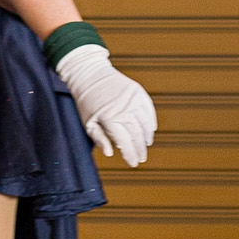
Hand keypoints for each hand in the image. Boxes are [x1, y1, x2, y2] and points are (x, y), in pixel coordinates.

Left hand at [53, 45, 156, 166]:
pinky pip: (149, 111)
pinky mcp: (138, 92)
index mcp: (110, 119)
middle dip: (139, 149)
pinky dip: (151, 123)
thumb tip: (110, 154)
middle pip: (136, 135)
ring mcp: (133, 100)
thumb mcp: (88, 122)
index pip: (124, 142)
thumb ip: (99, 138)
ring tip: (145, 146)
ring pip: (145, 124)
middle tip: (141, 159)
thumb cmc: (87, 101)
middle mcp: (124, 109)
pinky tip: (150, 131)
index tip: (133, 164)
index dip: (130, 155)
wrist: (91, 75)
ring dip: (146, 138)